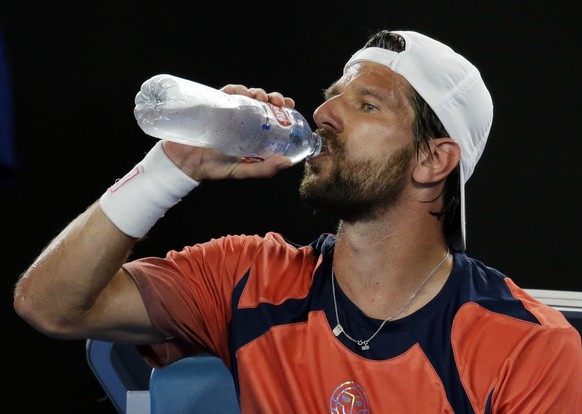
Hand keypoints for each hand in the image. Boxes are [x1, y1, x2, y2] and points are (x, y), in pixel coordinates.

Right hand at [162, 84, 295, 180]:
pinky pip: (226, 92)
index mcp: (252, 133)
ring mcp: (227, 112)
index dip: (283, 108)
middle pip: (262, 103)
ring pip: (247, 95)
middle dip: (272, 97)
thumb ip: (262, 169)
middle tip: (278, 102)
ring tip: (260, 97)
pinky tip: (242, 92)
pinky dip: (236, 89)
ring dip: (257, 91)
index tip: (290, 105)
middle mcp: (242, 120)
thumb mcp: (240, 170)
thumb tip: (287, 162)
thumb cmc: (212, 168)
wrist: (182, 162)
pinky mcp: (213, 105)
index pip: (272, 117)